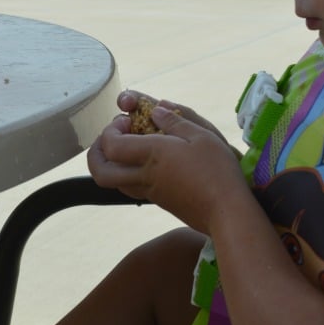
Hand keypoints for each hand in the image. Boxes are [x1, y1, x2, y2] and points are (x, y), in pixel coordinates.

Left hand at [87, 90, 243, 231]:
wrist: (227, 213)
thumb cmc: (217, 170)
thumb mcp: (202, 136)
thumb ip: (175, 121)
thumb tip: (155, 110)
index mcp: (152, 155)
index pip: (111, 146)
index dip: (110, 131)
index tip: (126, 120)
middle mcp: (144, 176)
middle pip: (100, 172)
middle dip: (96, 152)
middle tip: (111, 137)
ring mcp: (150, 192)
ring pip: (114, 183)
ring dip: (111, 163)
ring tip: (128, 147)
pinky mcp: (160, 202)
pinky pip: (132, 188)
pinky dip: (128, 173)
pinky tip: (149, 161)